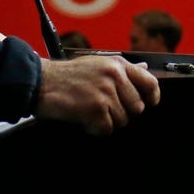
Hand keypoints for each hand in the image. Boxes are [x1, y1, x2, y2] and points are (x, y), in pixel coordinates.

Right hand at [35, 55, 159, 135]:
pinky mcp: (96, 108)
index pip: (149, 82)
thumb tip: (144, 69)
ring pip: (122, 120)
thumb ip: (122, 69)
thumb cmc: (66, 75)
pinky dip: (94, 129)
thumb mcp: (97, 63)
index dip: (152, 97)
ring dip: (106, 122)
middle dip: (122, 113)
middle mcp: (115, 76)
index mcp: (117, 64)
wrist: (40, 82)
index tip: (150, 103)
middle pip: (137, 107)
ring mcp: (106, 92)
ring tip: (89, 111)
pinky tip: (83, 119)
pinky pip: (106, 129)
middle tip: (103, 109)